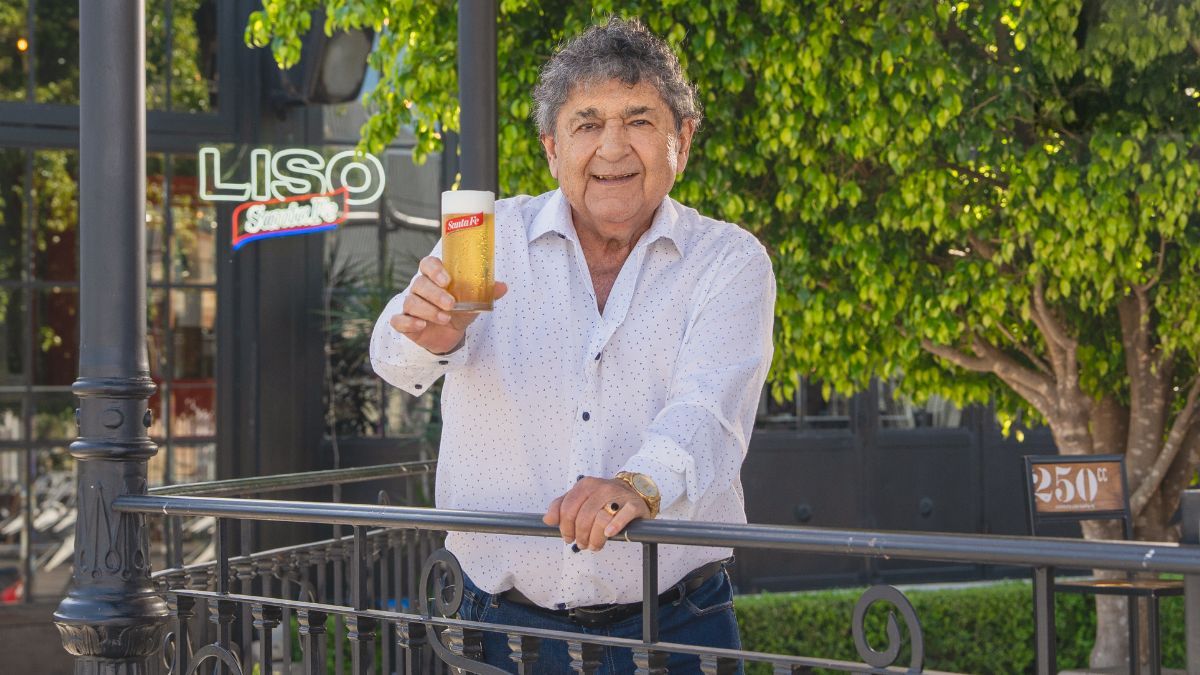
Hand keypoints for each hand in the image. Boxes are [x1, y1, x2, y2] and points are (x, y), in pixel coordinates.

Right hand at [388, 256, 507, 354]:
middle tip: (451, 304)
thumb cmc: (459, 311)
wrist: (449, 335)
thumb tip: (503, 286)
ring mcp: (411, 305)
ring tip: (445, 318)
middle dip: (435, 294)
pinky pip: (398, 320)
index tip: (447, 280)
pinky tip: (421, 325)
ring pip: (411, 302)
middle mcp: (420, 288)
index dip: (435, 269)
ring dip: (428, 310)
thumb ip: (486, 293)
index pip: (427, 264)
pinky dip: (408, 322)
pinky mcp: (405, 322)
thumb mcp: (473, 302)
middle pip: (419, 284)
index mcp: (435, 277)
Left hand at [543, 477, 650, 551]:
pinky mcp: (633, 504)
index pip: (567, 508)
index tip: (568, 537)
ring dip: (595, 538)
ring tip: (594, 545)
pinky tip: (609, 534)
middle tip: (582, 544)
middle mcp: (600, 487)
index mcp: (585, 485)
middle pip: (583, 516)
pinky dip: (615, 526)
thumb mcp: (581, 499)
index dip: (565, 527)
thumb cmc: (604, 499)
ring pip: (601, 519)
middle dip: (580, 535)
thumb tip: (548, 519)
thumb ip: (562, 507)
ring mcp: (617, 495)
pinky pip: (623, 515)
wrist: (634, 492)